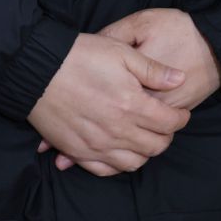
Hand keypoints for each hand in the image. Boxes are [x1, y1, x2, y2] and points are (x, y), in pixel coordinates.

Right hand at [28, 32, 189, 177]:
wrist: (39, 68)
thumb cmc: (81, 55)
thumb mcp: (121, 51)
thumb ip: (153, 69)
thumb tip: (180, 78)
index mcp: (132, 104)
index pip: (169, 122)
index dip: (180, 118)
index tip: (181, 112)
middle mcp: (118, 130)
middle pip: (155, 146)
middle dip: (166, 136)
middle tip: (164, 124)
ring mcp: (97, 145)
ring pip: (133, 162)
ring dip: (145, 152)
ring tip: (144, 137)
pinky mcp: (78, 151)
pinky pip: (106, 170)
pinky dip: (118, 165)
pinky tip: (119, 151)